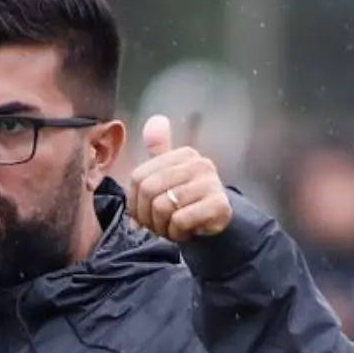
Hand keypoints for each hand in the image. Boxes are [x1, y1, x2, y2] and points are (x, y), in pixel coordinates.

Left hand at [127, 114, 234, 242]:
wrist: (216, 222)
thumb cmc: (186, 201)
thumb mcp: (169, 174)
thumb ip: (159, 150)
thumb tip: (156, 120)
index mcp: (184, 154)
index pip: (138, 177)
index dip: (134, 202)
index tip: (144, 214)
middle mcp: (200, 164)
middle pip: (149, 191)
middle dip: (147, 216)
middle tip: (157, 225)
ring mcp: (212, 183)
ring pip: (163, 207)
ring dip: (162, 226)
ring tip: (172, 228)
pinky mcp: (219, 205)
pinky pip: (180, 220)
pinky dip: (177, 233)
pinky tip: (186, 232)